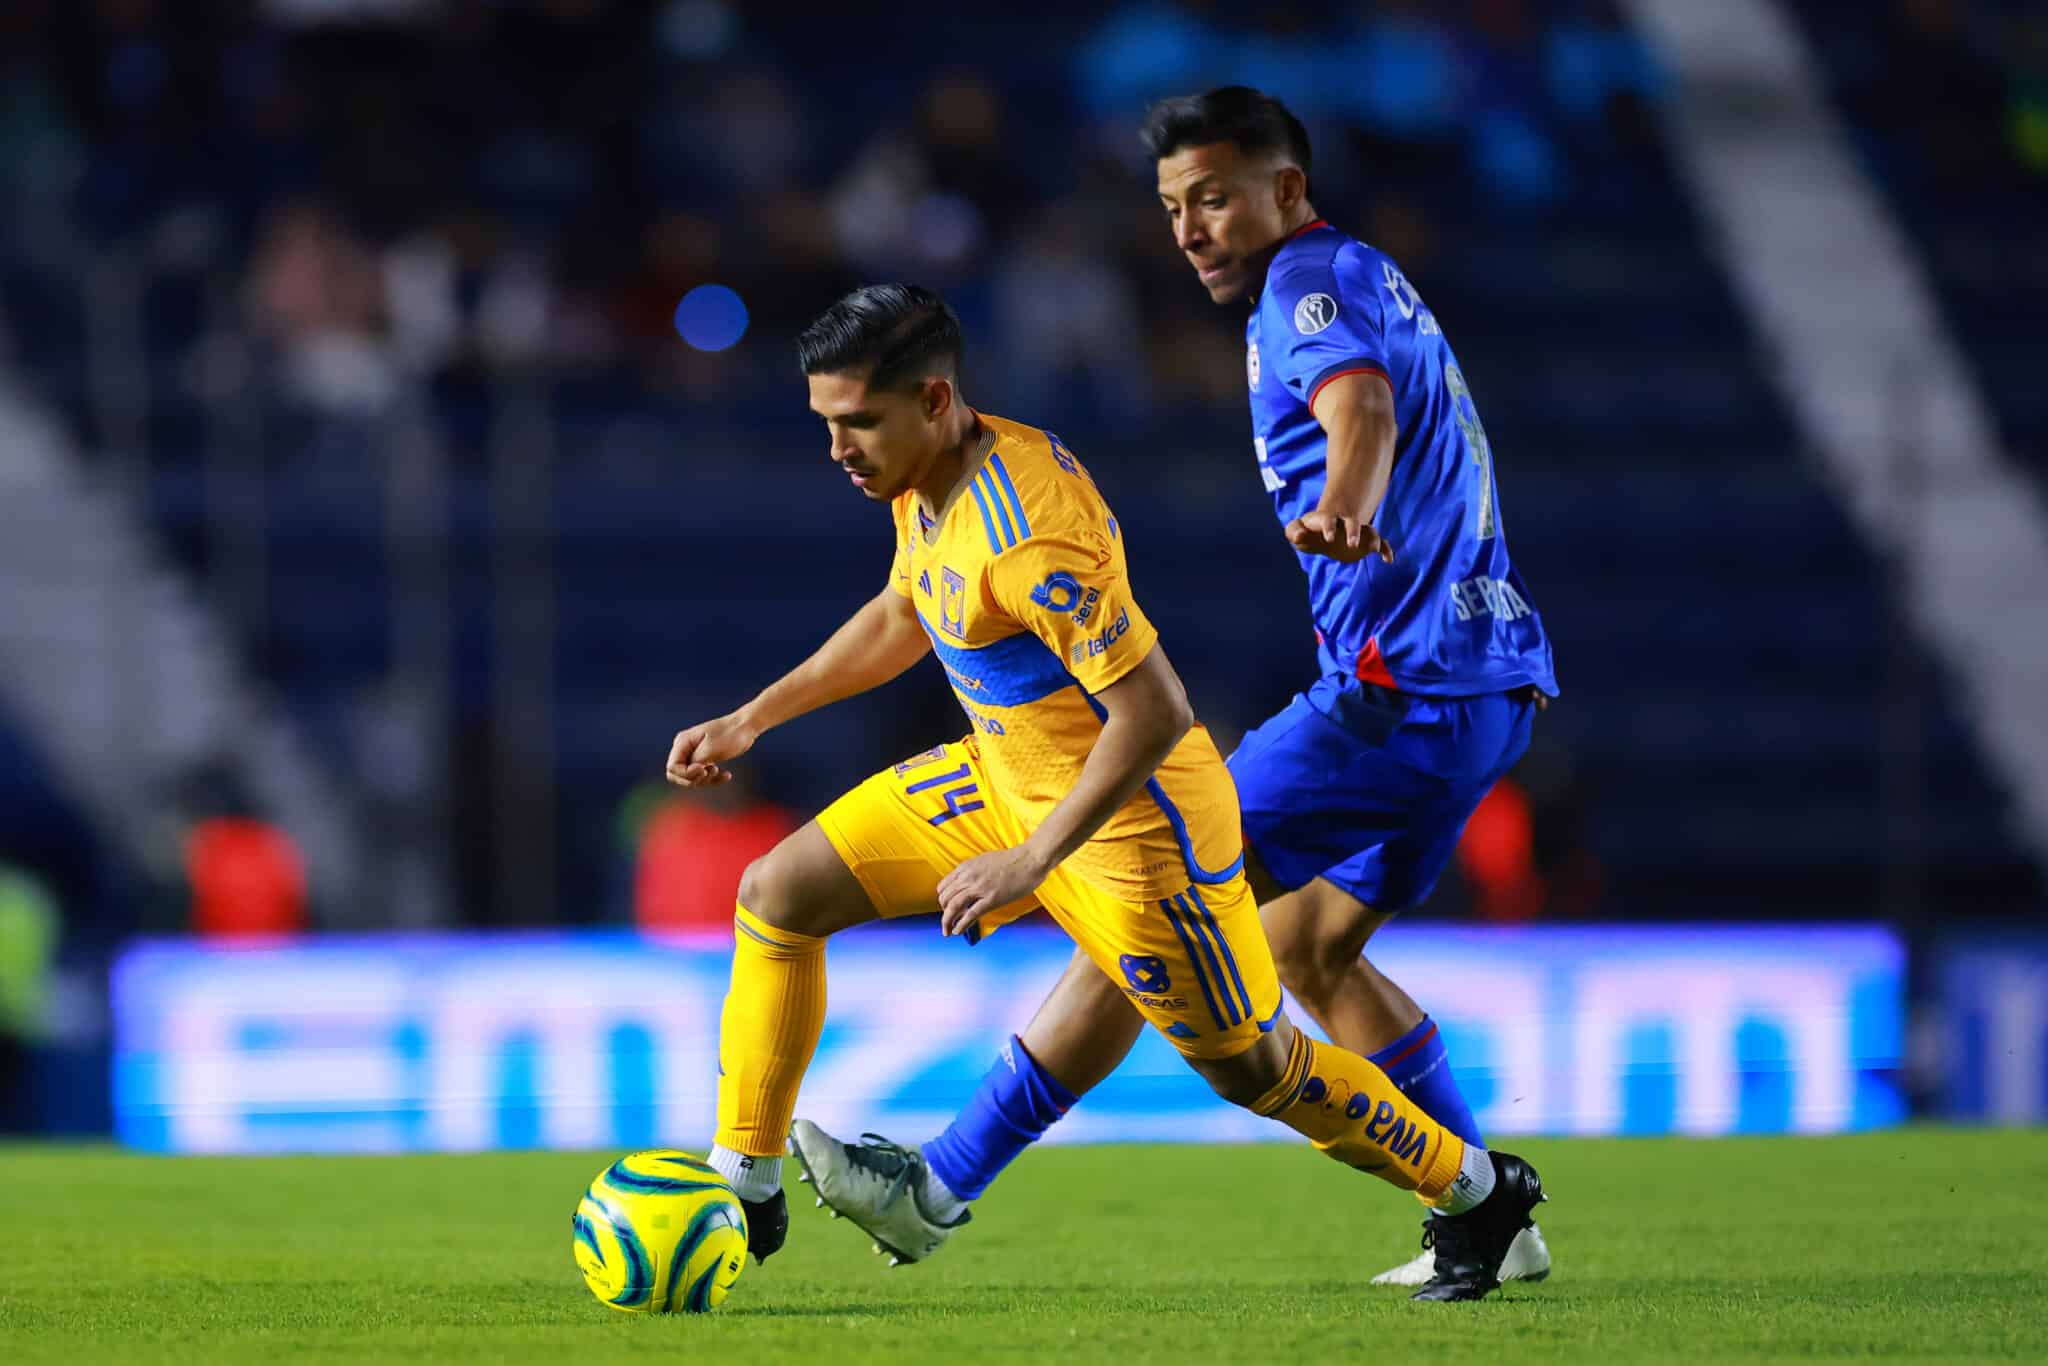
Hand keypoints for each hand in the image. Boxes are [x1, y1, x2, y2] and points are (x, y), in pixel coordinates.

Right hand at [665, 712, 758, 786]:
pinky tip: (727, 775)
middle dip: (694, 779)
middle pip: (677, 775)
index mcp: (683, 742)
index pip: (672, 767)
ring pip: (691, 778)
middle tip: (709, 773)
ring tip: (719, 771)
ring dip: (706, 780)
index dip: (686, 774)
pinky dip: (714, 779)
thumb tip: (685, 772)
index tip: (704, 769)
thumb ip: (695, 762)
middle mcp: (685, 748)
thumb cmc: (730, 734)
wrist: (746, 727)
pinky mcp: (704, 759)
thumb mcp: (711, 749)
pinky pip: (703, 776)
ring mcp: (694, 754)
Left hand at [937, 844, 1051, 937]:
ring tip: (947, 932)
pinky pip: (971, 914)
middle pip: (945, 898)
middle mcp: (969, 876)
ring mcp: (980, 888)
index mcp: (967, 867)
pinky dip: (961, 925)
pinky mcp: (992, 898)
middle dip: (943, 913)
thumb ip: (973, 872)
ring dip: (947, 922)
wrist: (1030, 859)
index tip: (946, 908)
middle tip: (946, 923)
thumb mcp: (985, 861)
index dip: (942, 900)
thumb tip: (967, 885)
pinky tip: (958, 931)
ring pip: (954, 907)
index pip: (943, 886)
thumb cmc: (1012, 860)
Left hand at [1285, 510, 1394, 563]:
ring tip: (1373, 549)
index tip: (1329, 539)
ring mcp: (1357, 532)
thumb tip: (1299, 535)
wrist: (1326, 534)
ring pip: (1369, 531)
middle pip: (1352, 522)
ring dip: (1372, 539)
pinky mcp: (1366, 542)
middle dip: (1353, 531)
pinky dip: (1385, 549)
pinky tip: (1388, 560)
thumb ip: (1293, 531)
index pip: (1327, 519)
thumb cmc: (1309, 534)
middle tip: (1351, 545)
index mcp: (1326, 520)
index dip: (1329, 527)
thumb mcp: (1297, 532)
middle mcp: (1344, 524)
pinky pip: (1380, 542)